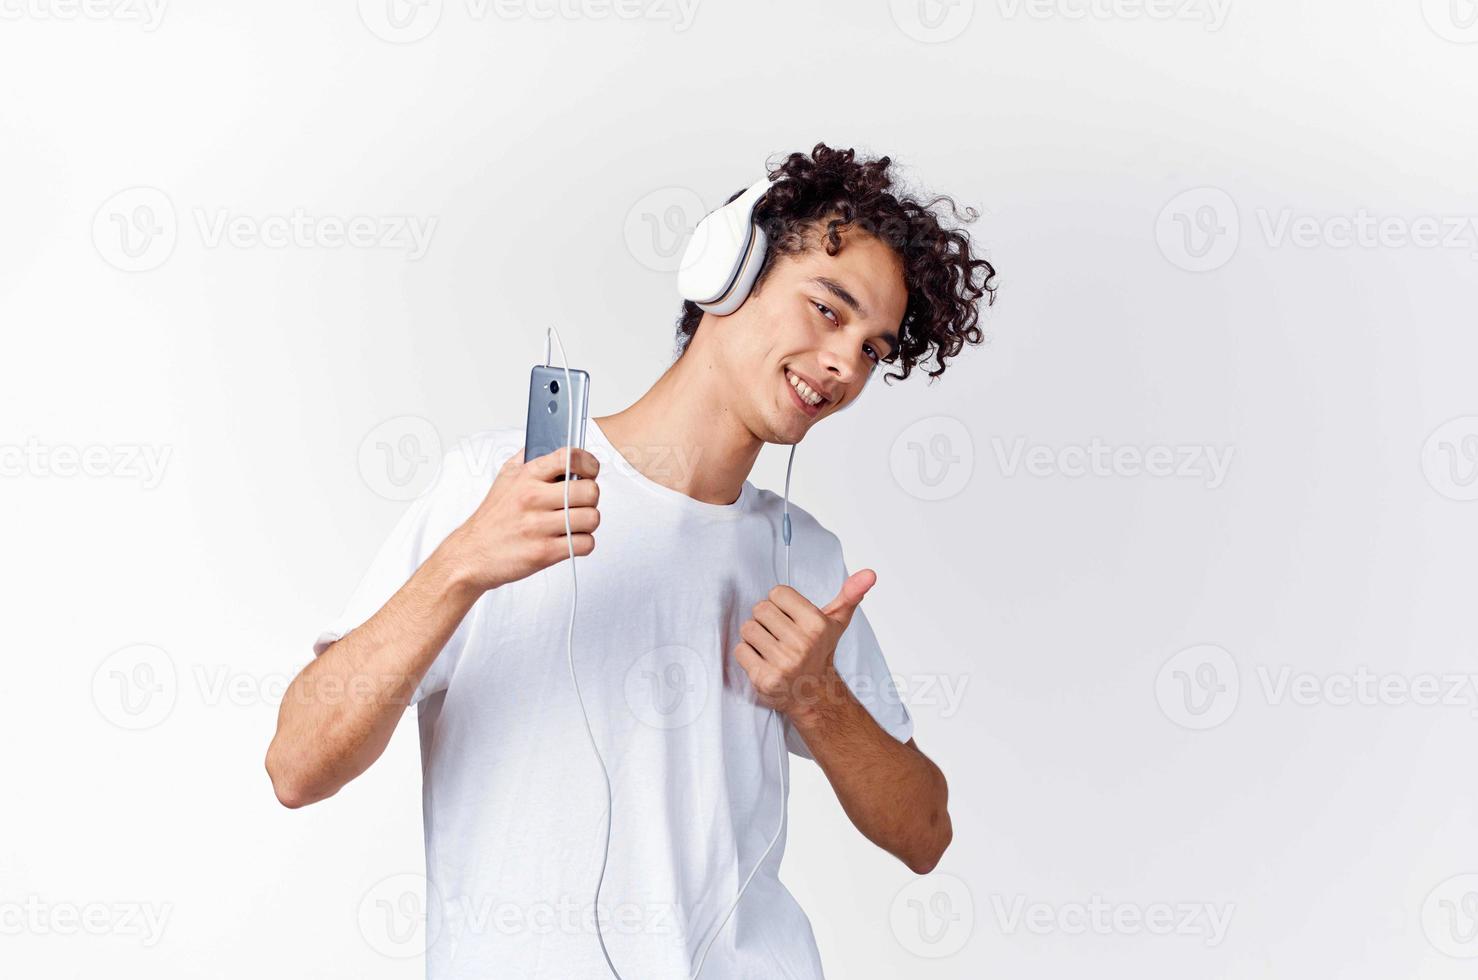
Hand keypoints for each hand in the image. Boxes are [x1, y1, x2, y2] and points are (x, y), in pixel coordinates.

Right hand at [444, 445, 600, 592]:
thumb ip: (529, 458)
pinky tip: (569, 540)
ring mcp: (538, 526)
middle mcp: (532, 498)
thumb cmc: (492, 518)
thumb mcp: (505, 478)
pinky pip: (585, 544)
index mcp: (526, 476)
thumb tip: (553, 441)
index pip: (569, 458)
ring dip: (587, 523)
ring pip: (591, 518)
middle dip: (590, 498)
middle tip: (580, 502)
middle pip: (589, 491)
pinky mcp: (544, 552)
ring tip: (574, 523)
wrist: (471, 554)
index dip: (588, 463)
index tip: (589, 471)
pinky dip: (582, 543)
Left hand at [732, 569, 876, 718]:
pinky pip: (740, 650)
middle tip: (779, 635)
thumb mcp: (836, 622)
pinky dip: (747, 654)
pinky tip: (763, 661)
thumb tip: (869, 573)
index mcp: (817, 624)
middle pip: (760, 609)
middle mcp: (802, 643)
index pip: (777, 593)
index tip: (790, 619)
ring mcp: (783, 662)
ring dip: (755, 637)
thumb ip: (850, 594)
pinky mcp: (765, 678)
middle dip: (766, 620)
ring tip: (771, 648)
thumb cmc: (820, 652)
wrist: (815, 695)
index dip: (780, 604)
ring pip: (748, 628)